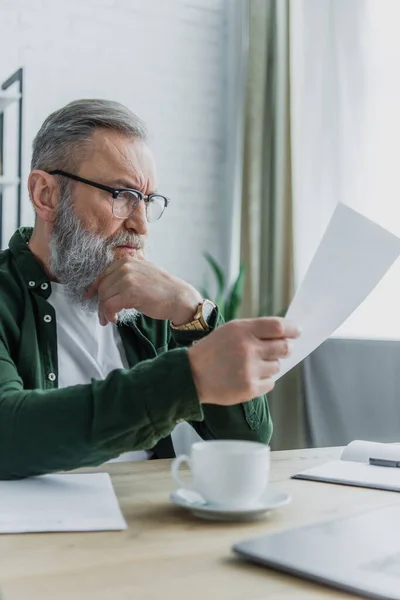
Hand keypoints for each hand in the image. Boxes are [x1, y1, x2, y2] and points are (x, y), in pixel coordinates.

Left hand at [86, 257, 201, 324]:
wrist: (179, 298)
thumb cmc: (163, 289)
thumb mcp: (143, 272)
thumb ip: (128, 272)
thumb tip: (109, 283)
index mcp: (127, 260)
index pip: (103, 275)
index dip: (95, 289)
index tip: (90, 298)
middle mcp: (125, 266)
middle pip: (102, 287)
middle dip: (100, 303)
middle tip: (104, 315)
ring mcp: (127, 278)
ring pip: (104, 297)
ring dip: (104, 311)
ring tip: (109, 319)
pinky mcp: (130, 292)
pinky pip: (109, 305)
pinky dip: (109, 314)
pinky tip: (115, 319)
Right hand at [188, 317, 300, 405]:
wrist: (191, 375)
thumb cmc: (213, 350)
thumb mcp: (230, 331)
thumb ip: (255, 330)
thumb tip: (284, 335)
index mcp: (242, 330)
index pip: (278, 327)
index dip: (292, 329)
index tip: (297, 332)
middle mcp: (248, 349)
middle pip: (284, 347)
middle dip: (285, 348)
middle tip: (281, 350)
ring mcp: (249, 370)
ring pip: (277, 366)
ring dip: (270, 365)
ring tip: (252, 366)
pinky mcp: (249, 388)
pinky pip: (271, 383)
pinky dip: (264, 380)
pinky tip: (248, 377)